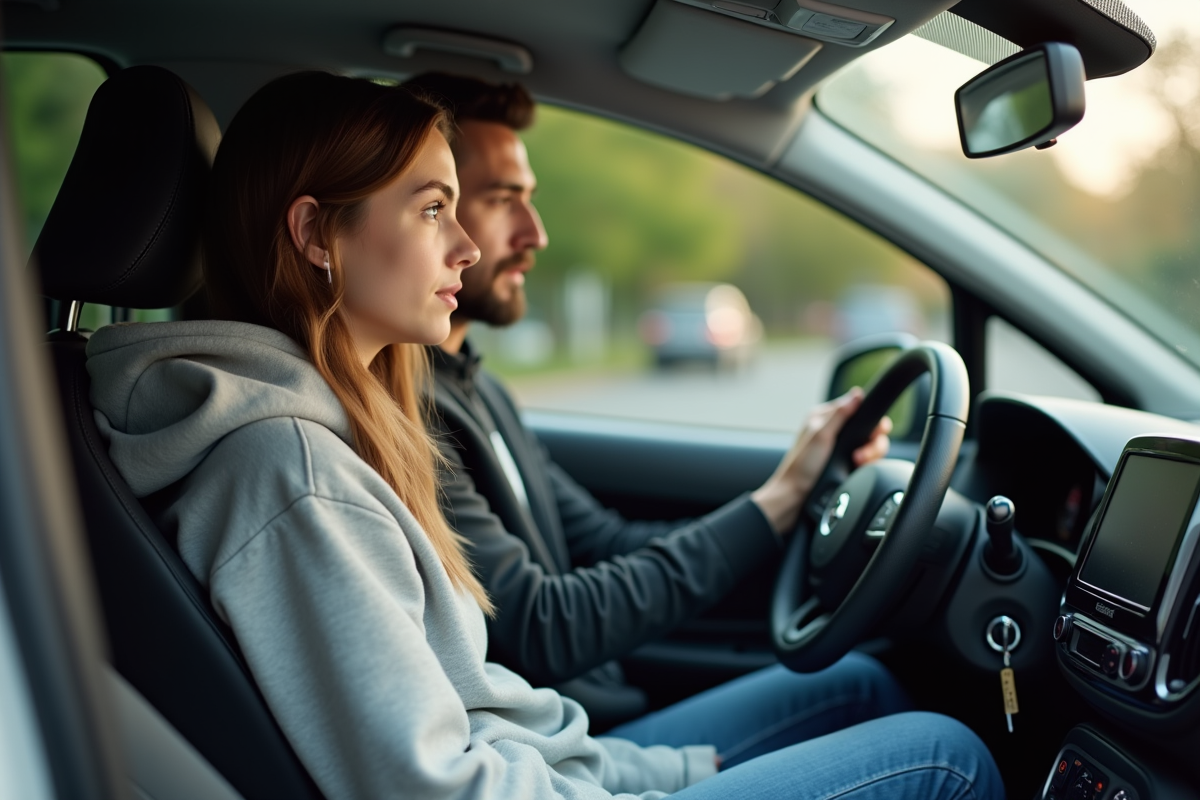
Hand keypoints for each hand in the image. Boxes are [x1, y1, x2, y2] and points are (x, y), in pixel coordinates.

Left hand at [750, 388, 891, 535]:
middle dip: (871, 442)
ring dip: (870, 454)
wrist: (796, 497)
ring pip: (871, 445)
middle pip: (869, 428)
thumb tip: (857, 394)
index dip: (870, 419)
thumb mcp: (820, 436)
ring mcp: (842, 449)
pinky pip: (868, 459)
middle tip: (860, 454)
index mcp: (824, 418)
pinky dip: (867, 464)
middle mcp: (834, 430)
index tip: (875, 431)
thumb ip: (840, 415)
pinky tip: (858, 468)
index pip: (857, 408)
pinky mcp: (847, 464)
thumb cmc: (801, 467)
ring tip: (857, 462)